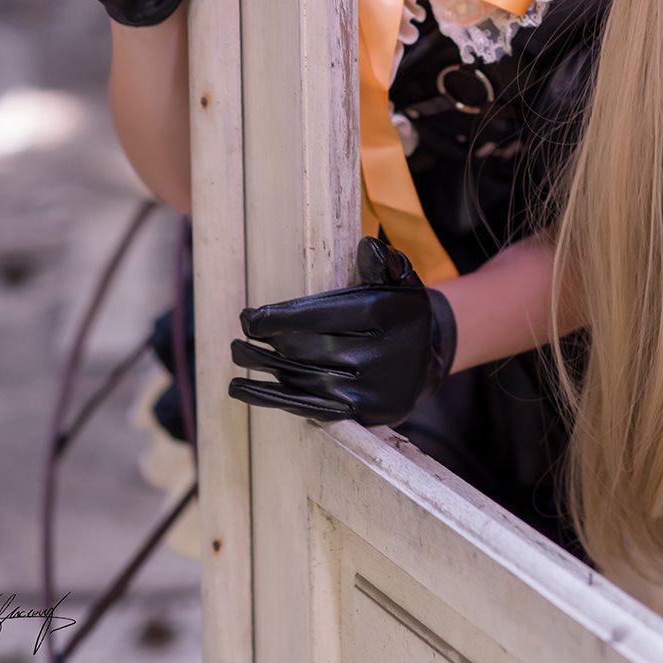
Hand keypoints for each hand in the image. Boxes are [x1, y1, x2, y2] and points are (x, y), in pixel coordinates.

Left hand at [228, 237, 457, 426]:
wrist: (425, 367)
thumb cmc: (400, 315)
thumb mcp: (401, 283)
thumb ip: (385, 263)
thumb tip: (367, 246)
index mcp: (395, 316)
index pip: (331, 315)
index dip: (287, 317)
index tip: (252, 317)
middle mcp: (388, 358)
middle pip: (316, 347)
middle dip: (273, 338)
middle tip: (242, 327)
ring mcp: (375, 392)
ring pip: (308, 377)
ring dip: (266, 365)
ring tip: (237, 351)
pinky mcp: (363, 416)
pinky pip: (310, 406)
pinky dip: (272, 398)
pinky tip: (241, 388)